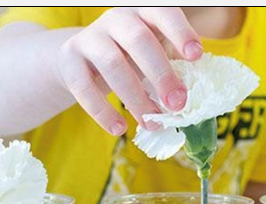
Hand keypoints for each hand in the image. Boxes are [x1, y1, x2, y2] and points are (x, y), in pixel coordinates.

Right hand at [56, 7, 202, 135]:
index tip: (196, 56)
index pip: (163, 13)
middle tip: (177, 104)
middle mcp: (116, 18)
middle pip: (138, 40)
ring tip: (151, 123)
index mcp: (144, 12)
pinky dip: (102, 111)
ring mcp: (90, 37)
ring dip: (135, 97)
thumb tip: (191, 101)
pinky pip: (83, 86)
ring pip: (112, 64)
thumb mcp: (152, 53)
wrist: (82, 58)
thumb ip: (172, 68)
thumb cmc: (129, 57)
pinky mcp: (69, 59)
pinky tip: (119, 128)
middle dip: (160, 74)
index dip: (180, 32)